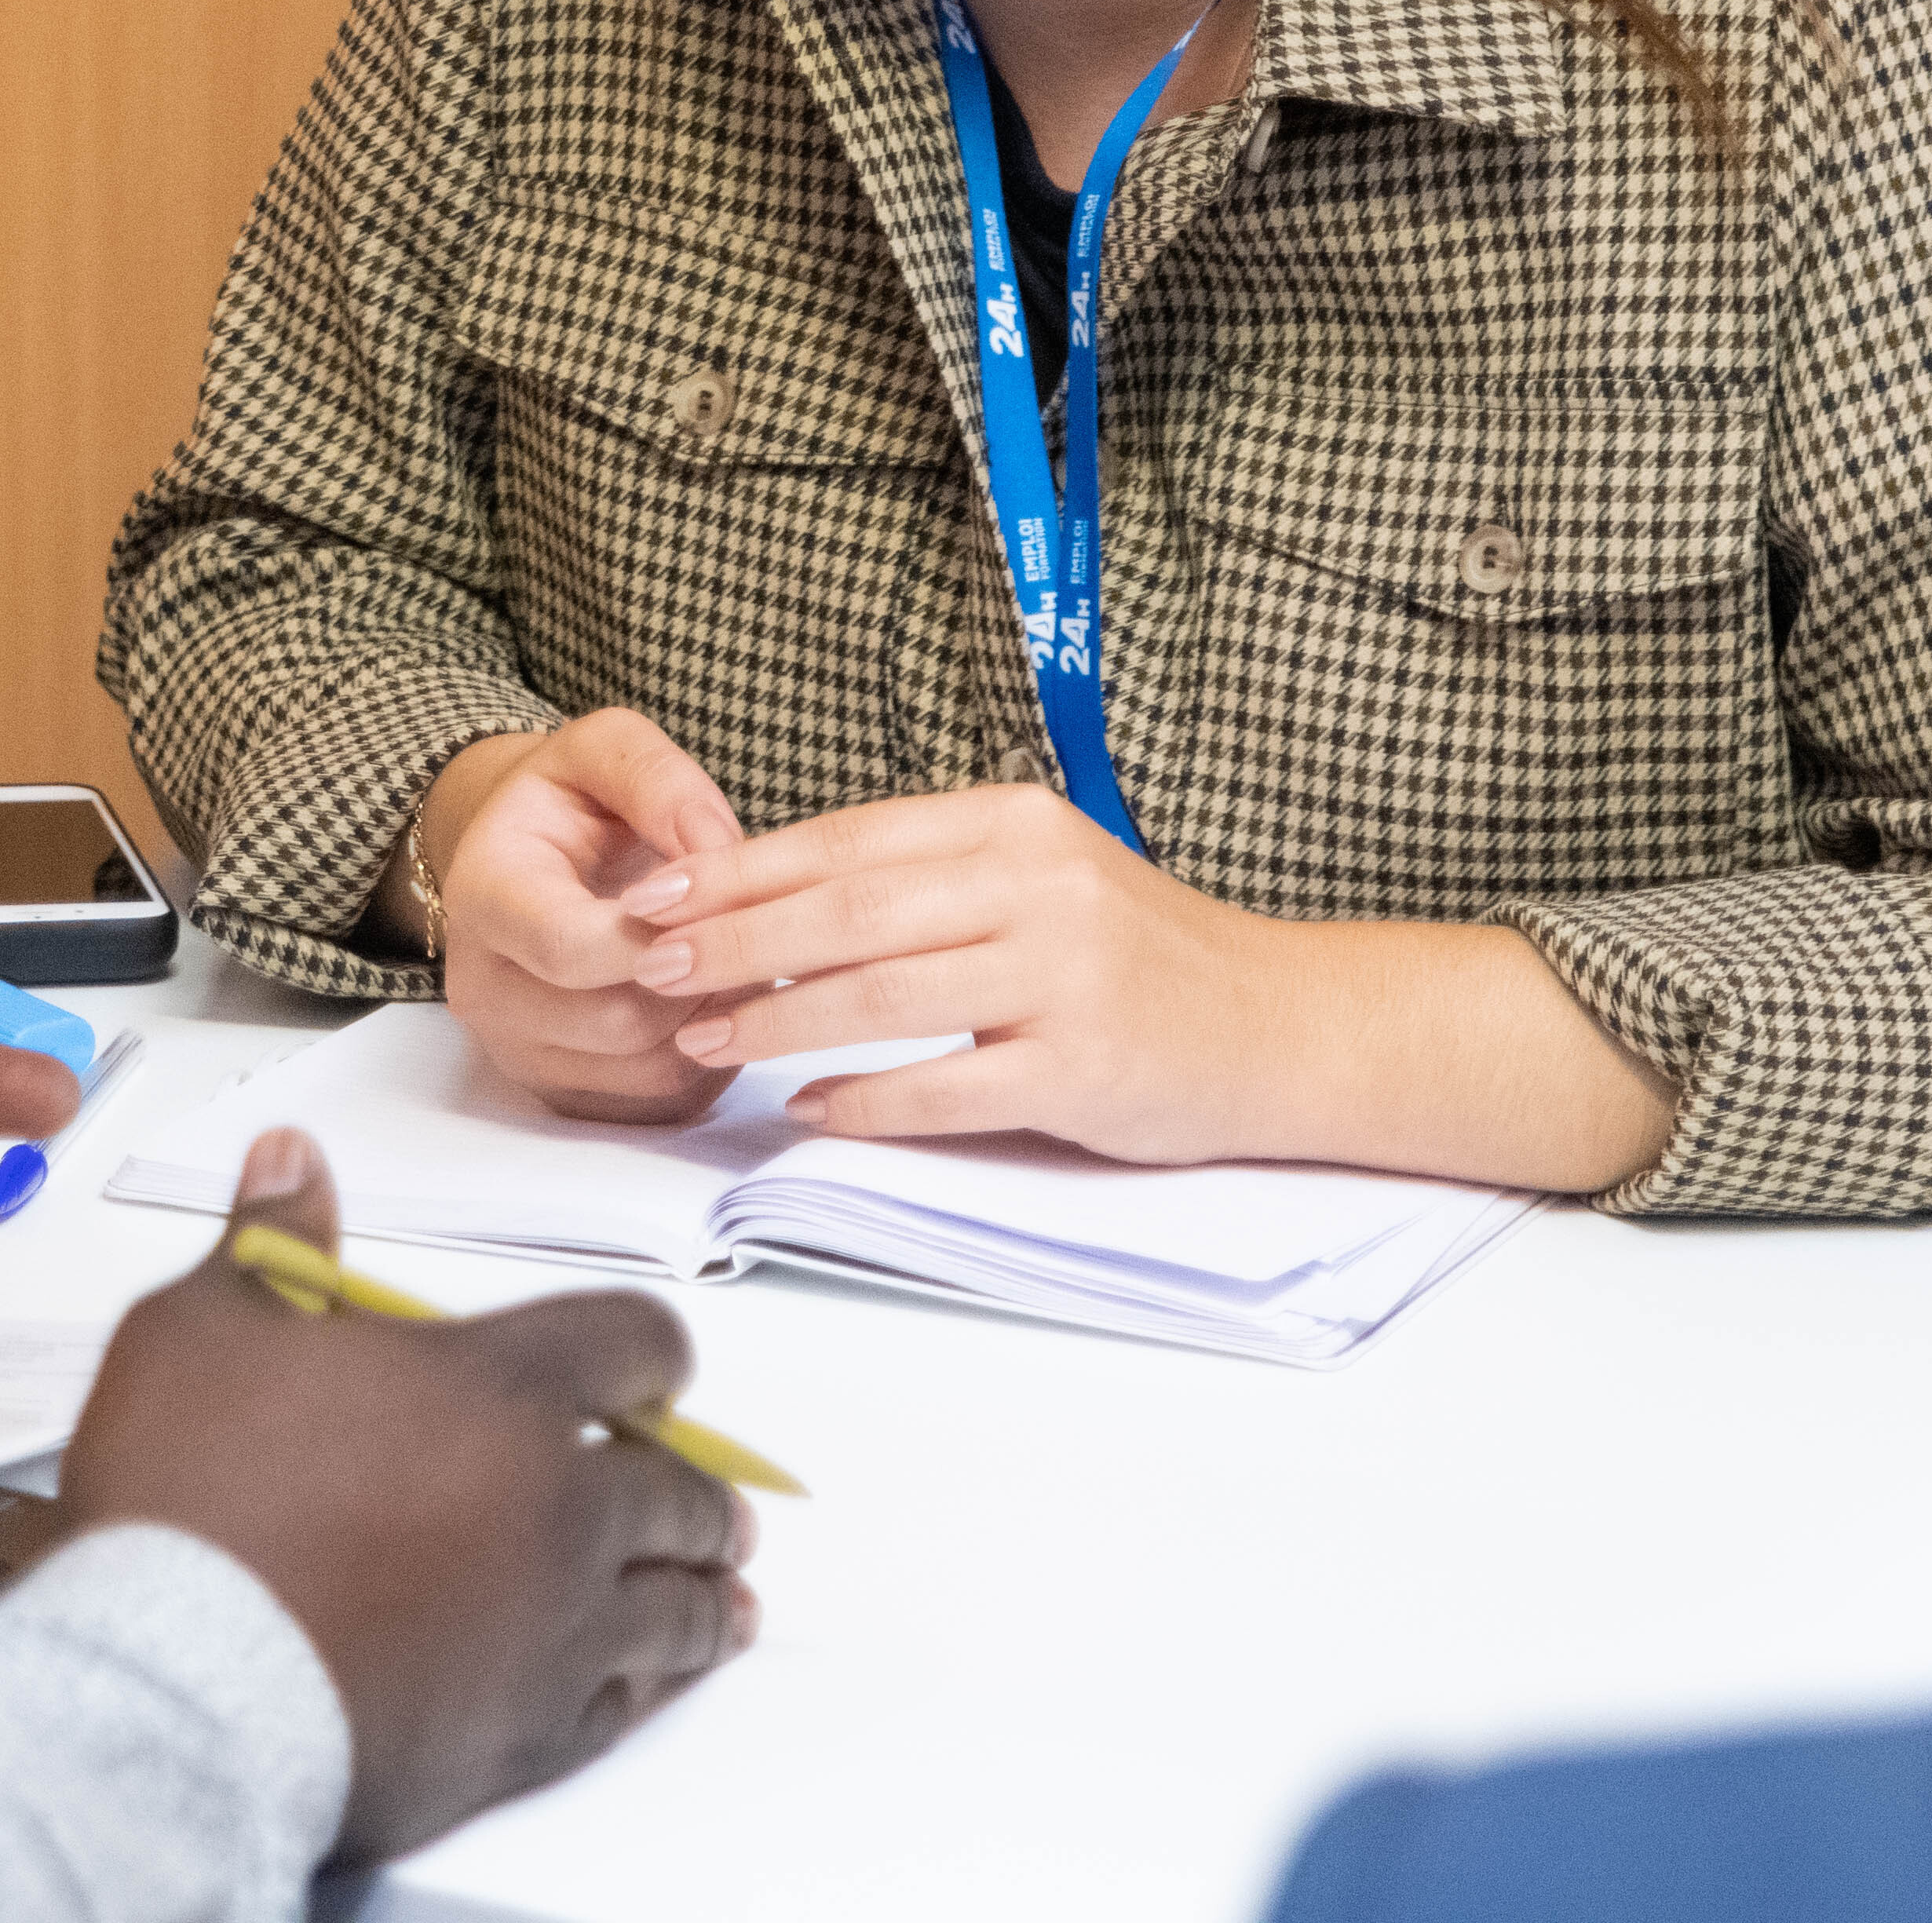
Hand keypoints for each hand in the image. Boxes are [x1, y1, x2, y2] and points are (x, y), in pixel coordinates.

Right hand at [57, 1132, 755, 1863]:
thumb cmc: (189, 1499)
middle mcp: (557, 1502)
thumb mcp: (200, 1330)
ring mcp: (556, 1627)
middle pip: (677, 1487)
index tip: (651, 1373)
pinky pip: (629, 1706)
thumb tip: (291, 1158)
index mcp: (497, 1386)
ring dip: (702, 1592)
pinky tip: (649, 1683)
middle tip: (704, 1502)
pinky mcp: (533, 1735)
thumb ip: (272, 1242)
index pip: (634, 1341)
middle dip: (692, 1486)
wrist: (180, 1688)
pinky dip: (649, 1687)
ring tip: (719, 1596)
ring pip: (677, 1608)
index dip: (649, 1352)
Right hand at [425, 709, 751, 1127]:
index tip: (716, 900)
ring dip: (714, 1019)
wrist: (528, 859)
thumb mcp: (603, 749)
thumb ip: (658, 779)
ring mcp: (519, 1050)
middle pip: (617, 1021)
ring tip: (733, 958)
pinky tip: (714, 998)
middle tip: (746, 929)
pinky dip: (708, 1057)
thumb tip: (718, 846)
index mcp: (485, 895)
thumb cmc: (571, 804)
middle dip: (702, 977)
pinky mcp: (562, 1093)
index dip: (661, 935)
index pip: (570, 948)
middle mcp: (483, 988)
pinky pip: (659, 1102)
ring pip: (648, 1069)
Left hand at [625, 780, 1286, 1158]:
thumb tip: (773, 892)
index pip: (846, 838)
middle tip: (651, 964)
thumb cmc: (1139, 952)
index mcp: (1011, 823)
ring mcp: (1064, 978)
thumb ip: (926, 874)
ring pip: (882, 995)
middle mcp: (1036, 886)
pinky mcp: (1084, 1069)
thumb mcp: (1039, 872)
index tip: (658, 893)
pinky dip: (867, 1099)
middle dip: (735, 940)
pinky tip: (808, 1107)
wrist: (1281, 1024)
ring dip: (777, 1021)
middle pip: (848, 910)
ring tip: (702, 1037)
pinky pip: (947, 1086)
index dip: (739, 868)